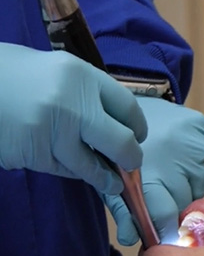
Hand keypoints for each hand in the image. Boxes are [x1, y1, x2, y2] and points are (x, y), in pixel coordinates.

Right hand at [0, 43, 146, 193]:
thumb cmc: (14, 74)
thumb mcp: (56, 71)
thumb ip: (86, 95)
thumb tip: (115, 126)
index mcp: (82, 75)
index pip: (128, 107)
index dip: (138, 127)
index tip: (138, 137)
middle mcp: (73, 103)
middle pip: (122, 142)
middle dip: (131, 158)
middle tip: (130, 164)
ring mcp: (53, 131)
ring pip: (93, 166)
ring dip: (106, 179)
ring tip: (112, 184)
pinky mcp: (34, 153)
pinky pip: (65, 170)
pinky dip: (74, 173)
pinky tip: (75, 170)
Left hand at [104, 97, 203, 244]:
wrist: (125, 106)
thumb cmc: (117, 151)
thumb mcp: (113, 182)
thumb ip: (123, 214)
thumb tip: (130, 239)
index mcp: (148, 176)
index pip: (169, 217)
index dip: (168, 228)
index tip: (166, 231)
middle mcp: (176, 161)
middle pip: (189, 203)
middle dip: (179, 208)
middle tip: (166, 198)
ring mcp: (192, 144)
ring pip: (203, 185)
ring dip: (190, 187)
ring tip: (173, 175)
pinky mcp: (203, 131)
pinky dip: (199, 169)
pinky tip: (183, 160)